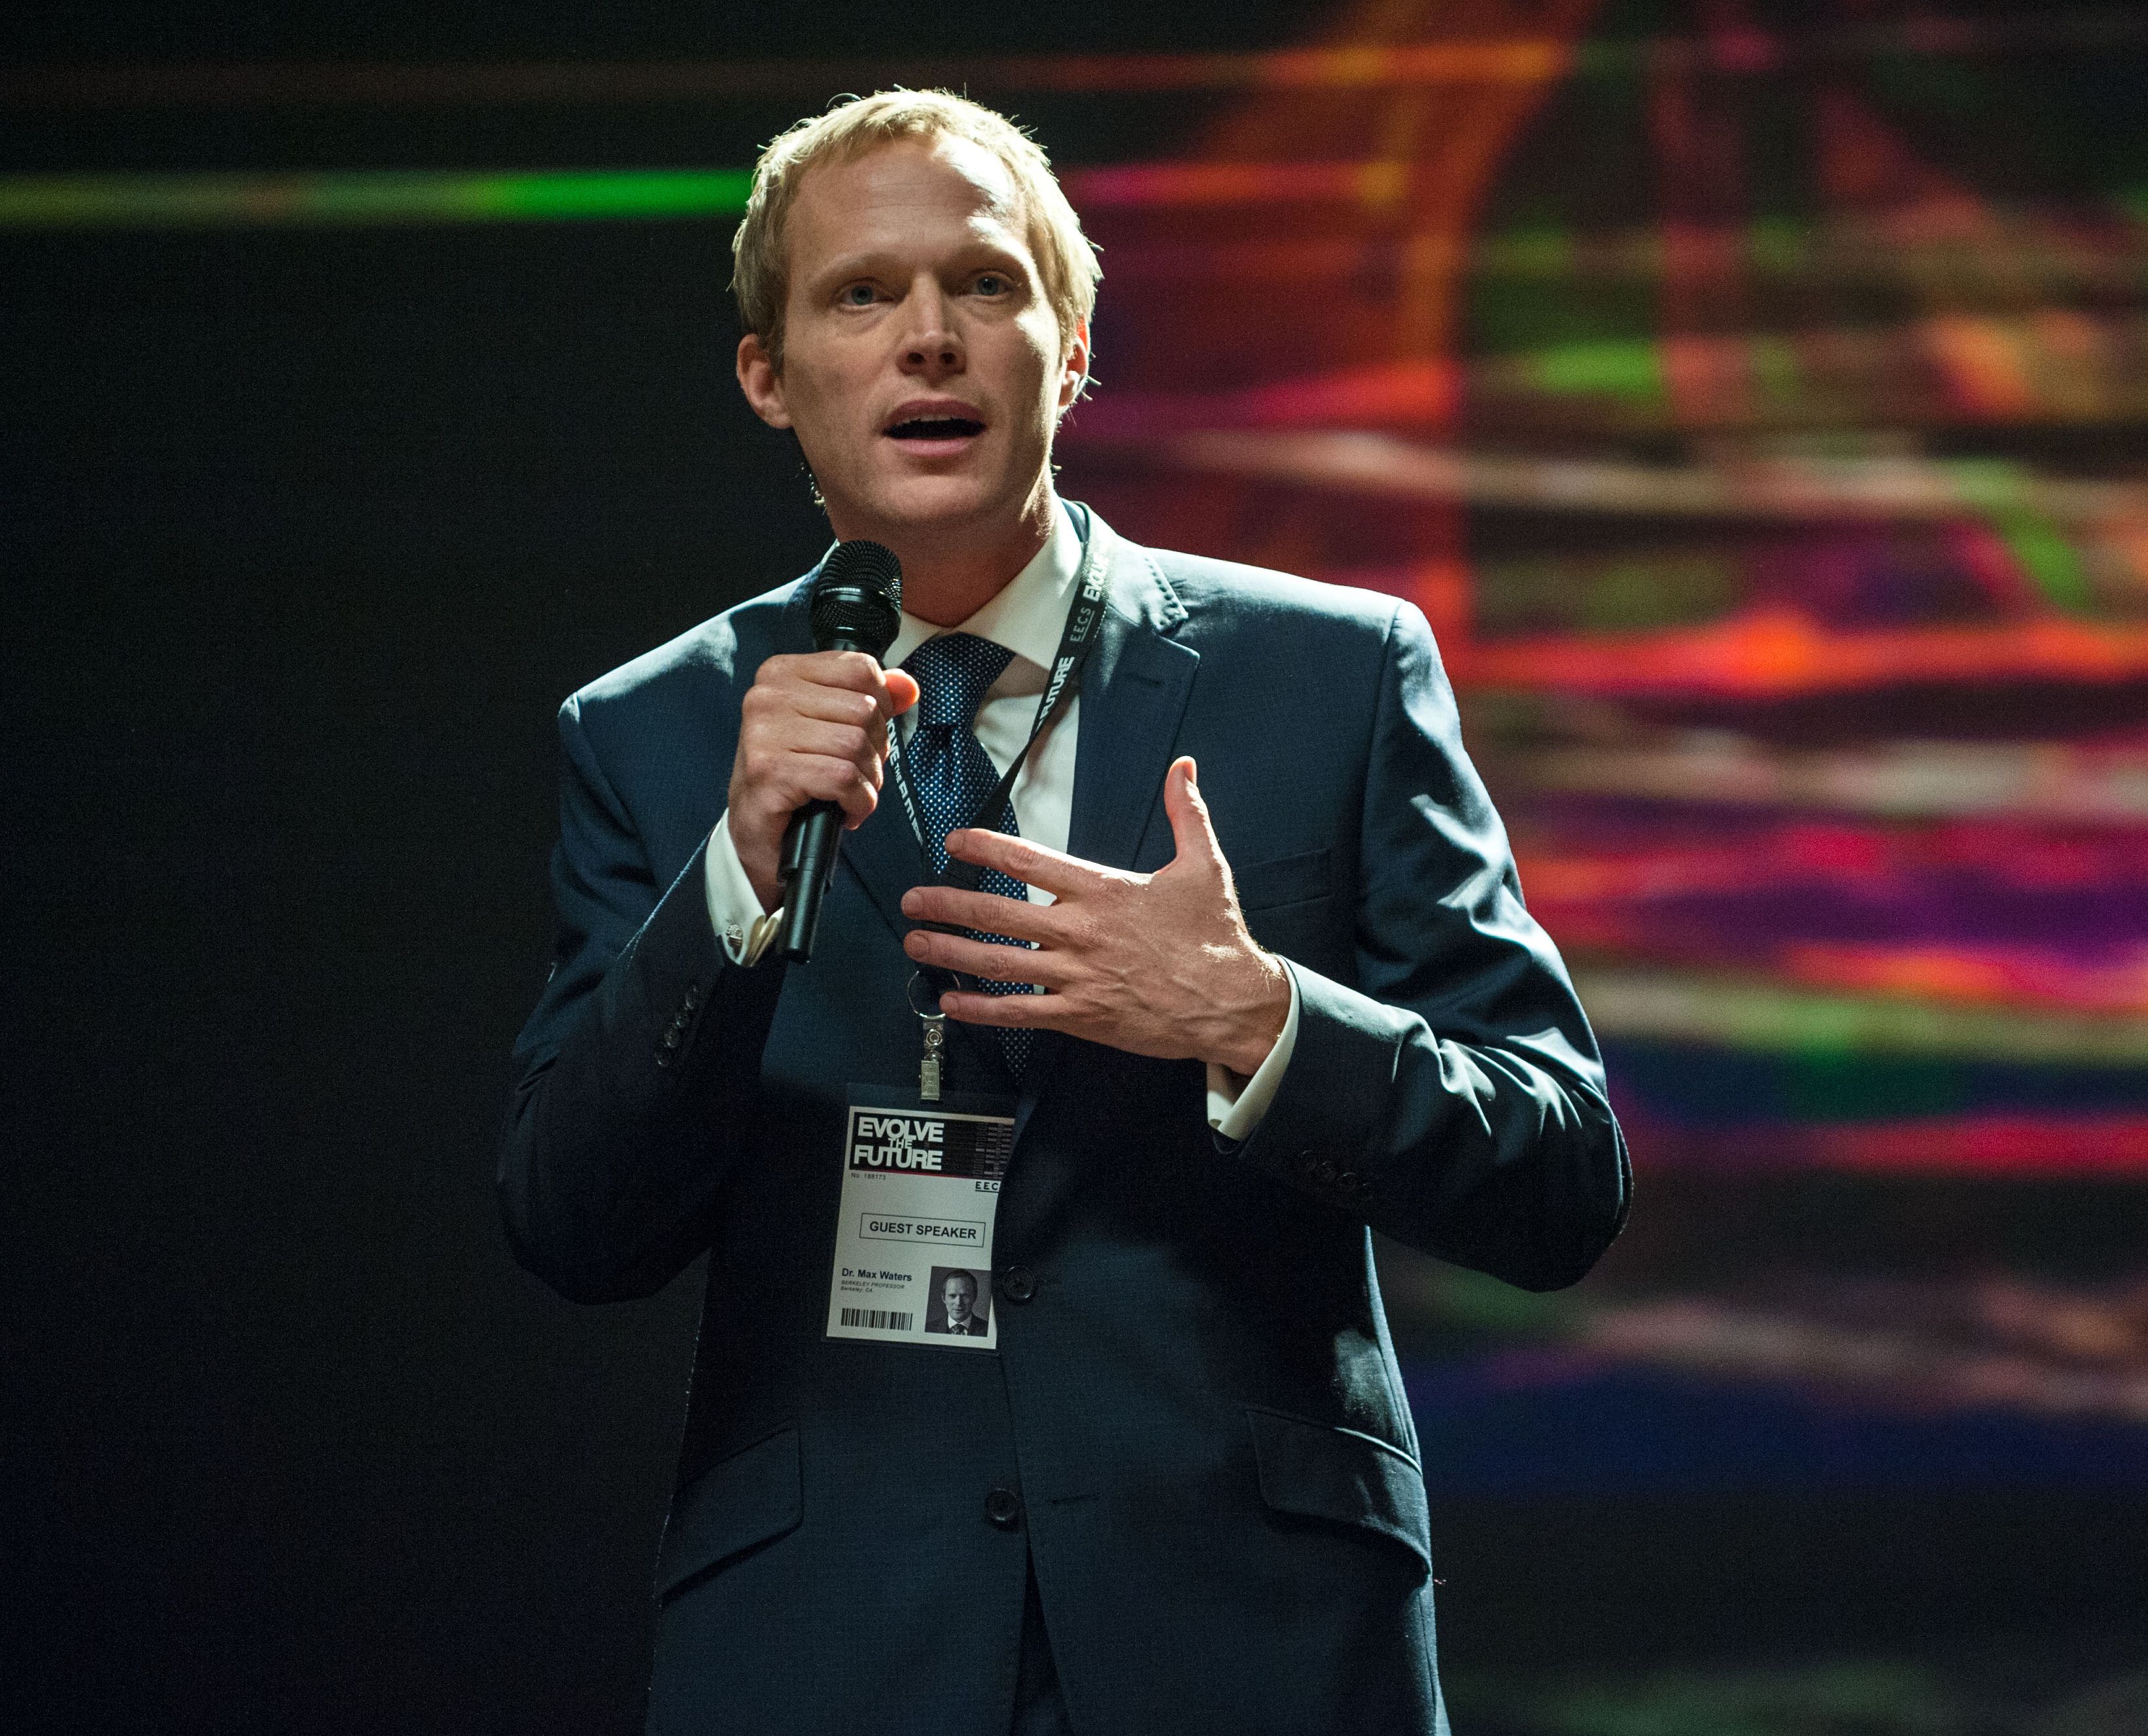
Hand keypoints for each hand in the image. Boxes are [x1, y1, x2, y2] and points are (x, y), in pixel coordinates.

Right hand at [728, 651, 920, 911]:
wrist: (755, 836)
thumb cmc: (792, 778)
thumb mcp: (829, 728)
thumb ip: (869, 701)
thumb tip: (908, 687)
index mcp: (781, 674)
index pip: (861, 669)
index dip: (881, 708)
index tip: (867, 736)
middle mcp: (767, 696)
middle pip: (864, 709)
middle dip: (875, 750)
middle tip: (856, 774)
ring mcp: (764, 733)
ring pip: (856, 744)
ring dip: (868, 780)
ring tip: (850, 794)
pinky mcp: (770, 771)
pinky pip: (844, 778)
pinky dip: (858, 801)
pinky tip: (847, 812)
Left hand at [899, 757, 1290, 1075]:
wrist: (1233, 1001)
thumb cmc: (1216, 937)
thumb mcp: (1205, 865)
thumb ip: (1186, 812)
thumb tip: (1183, 768)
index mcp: (1104, 891)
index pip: (1030, 860)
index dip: (985, 847)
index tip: (955, 842)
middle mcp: (1082, 932)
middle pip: (999, 913)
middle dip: (948, 903)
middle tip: (913, 900)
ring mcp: (1078, 976)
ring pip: (1000, 963)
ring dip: (951, 952)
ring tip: (917, 943)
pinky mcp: (1082, 1015)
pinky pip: (1021, 1012)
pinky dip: (982, 1009)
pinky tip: (951, 1002)